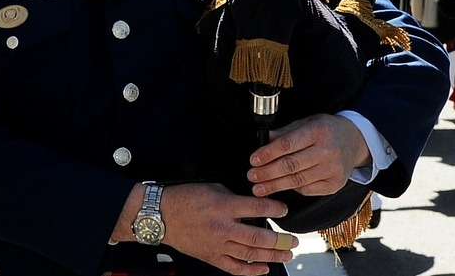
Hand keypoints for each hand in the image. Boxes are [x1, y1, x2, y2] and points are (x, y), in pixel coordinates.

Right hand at [112, 183, 295, 275]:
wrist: (160, 215)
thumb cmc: (185, 198)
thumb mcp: (212, 188)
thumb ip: (234, 197)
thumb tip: (253, 205)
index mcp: (223, 206)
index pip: (256, 208)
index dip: (274, 210)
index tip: (284, 210)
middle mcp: (222, 228)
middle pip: (257, 238)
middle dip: (280, 241)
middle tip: (294, 241)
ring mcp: (217, 245)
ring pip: (250, 255)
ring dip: (272, 256)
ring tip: (287, 255)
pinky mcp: (211, 257)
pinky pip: (234, 268)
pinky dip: (251, 271)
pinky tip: (264, 269)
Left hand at [247, 114, 370, 198]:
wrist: (354, 141)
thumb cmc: (326, 130)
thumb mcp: (307, 122)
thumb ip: (285, 132)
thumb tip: (263, 140)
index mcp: (318, 131)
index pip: (288, 145)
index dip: (268, 154)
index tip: (253, 160)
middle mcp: (327, 151)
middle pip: (291, 165)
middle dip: (267, 173)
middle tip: (251, 176)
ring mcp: (332, 170)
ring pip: (297, 181)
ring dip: (275, 186)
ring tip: (259, 188)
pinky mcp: (334, 184)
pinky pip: (307, 190)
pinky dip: (291, 189)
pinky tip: (279, 187)